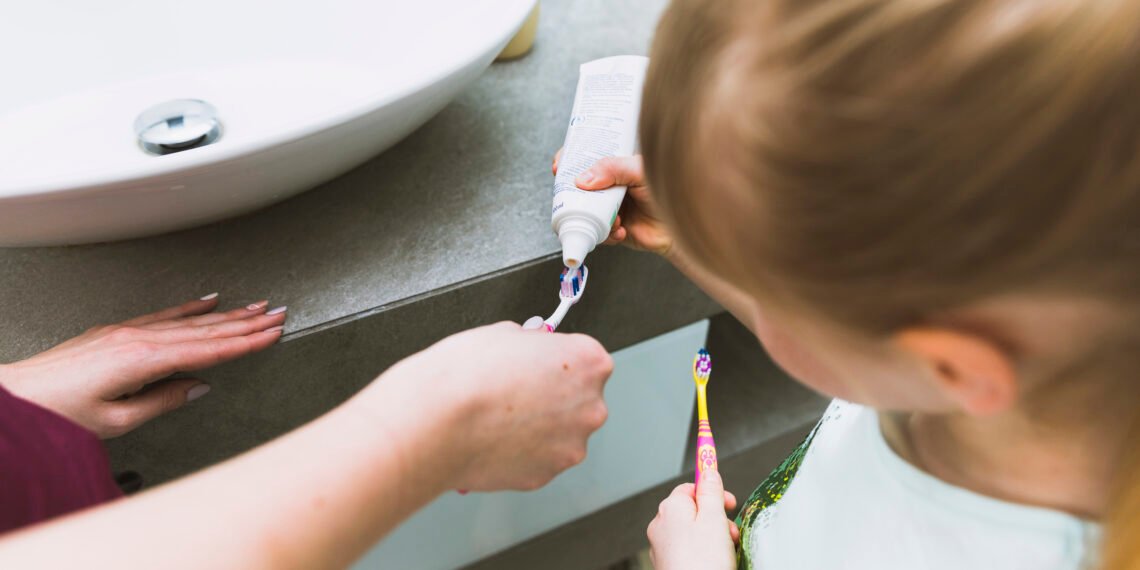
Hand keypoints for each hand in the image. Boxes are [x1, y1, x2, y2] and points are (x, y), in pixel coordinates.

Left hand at [0, 295, 286, 437]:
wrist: (15, 396)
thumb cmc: (57, 414)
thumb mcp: (116, 420)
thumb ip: (162, 401)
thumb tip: (197, 386)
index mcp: (142, 360)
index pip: (208, 350)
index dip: (244, 342)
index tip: (271, 334)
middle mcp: (137, 338)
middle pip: (205, 328)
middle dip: (245, 321)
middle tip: (276, 313)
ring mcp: (125, 330)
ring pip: (188, 319)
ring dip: (226, 313)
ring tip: (254, 307)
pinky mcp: (115, 331)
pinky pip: (164, 314)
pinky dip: (190, 307)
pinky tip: (207, 301)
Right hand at [362, 321, 612, 491]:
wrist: (436, 422)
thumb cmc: (466, 374)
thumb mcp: (503, 333)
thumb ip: (531, 343)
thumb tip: (531, 348)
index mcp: (589, 363)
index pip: (587, 358)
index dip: (557, 359)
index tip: (538, 363)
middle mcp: (591, 407)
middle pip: (579, 399)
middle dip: (553, 396)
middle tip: (514, 392)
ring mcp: (571, 446)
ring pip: (560, 433)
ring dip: (538, 427)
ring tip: (498, 419)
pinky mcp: (546, 475)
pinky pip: (539, 458)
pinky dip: (522, 451)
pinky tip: (493, 440)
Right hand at [553, 150, 672, 254]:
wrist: (681, 225)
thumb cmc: (668, 190)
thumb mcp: (640, 171)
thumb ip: (614, 169)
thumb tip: (582, 180)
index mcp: (613, 167)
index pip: (583, 157)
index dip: (568, 160)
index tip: (559, 166)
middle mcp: (608, 187)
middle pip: (577, 188)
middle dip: (572, 195)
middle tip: (575, 199)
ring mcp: (608, 208)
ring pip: (584, 213)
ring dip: (593, 217)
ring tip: (614, 219)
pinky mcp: (612, 230)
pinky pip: (597, 234)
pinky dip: (606, 234)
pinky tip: (621, 230)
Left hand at [648, 469, 740, 569]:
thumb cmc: (703, 563)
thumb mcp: (714, 519)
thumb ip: (711, 492)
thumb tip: (708, 471)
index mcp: (671, 508)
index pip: (691, 487)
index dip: (712, 492)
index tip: (729, 501)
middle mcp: (661, 524)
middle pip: (693, 510)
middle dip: (716, 518)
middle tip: (730, 531)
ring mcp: (662, 546)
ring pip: (692, 531)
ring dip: (712, 536)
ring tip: (725, 551)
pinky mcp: (667, 563)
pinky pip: (688, 549)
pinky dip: (703, 552)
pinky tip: (714, 562)